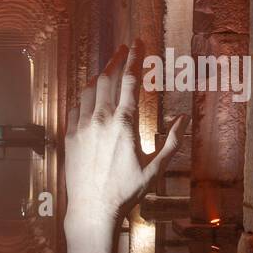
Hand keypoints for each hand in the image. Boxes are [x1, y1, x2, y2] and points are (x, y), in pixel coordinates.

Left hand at [63, 40, 186, 252]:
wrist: (93, 208)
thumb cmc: (126, 191)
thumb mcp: (155, 168)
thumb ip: (171, 142)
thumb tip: (183, 120)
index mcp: (125, 123)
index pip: (130, 81)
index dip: (135, 58)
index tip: (138, 44)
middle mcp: (101, 119)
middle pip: (107, 77)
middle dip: (116, 58)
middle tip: (123, 48)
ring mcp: (83, 126)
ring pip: (89, 89)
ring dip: (99, 74)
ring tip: (107, 68)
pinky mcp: (70, 135)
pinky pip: (75, 106)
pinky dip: (84, 95)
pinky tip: (89, 95)